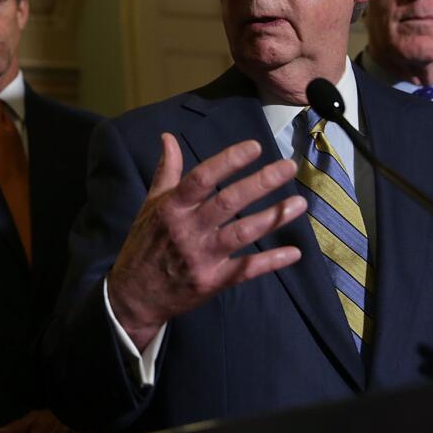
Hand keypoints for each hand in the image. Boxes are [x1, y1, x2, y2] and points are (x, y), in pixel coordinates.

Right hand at [108, 134, 306, 350]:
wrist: (133, 295)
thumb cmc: (144, 244)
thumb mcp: (150, 206)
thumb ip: (166, 172)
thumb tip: (168, 138)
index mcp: (171, 208)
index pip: (202, 178)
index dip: (229, 161)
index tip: (255, 147)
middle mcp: (187, 230)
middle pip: (227, 202)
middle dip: (260, 183)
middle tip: (288, 167)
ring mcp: (201, 257)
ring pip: (242, 233)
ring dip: (273, 217)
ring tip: (299, 203)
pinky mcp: (212, 281)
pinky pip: (246, 269)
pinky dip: (271, 261)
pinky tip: (294, 253)